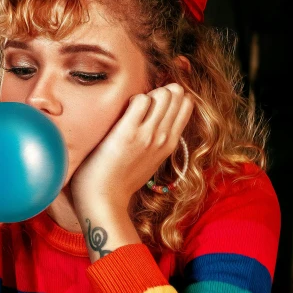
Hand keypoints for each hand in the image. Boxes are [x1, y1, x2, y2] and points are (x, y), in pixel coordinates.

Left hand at [70, 83, 193, 211]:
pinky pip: (140, 99)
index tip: (154, 104)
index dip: (171, 97)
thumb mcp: (149, 161)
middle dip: (160, 92)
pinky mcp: (128, 133)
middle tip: (140, 106)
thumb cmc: (121, 182)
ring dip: (146, 95)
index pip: (186, 104)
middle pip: (176, 94)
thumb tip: (157, 119)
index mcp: (170, 144)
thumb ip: (157, 141)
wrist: (105, 201)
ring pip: (162, 94)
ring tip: (131, 110)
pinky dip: (132, 100)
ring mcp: (148, 135)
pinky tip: (122, 112)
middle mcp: (164, 138)